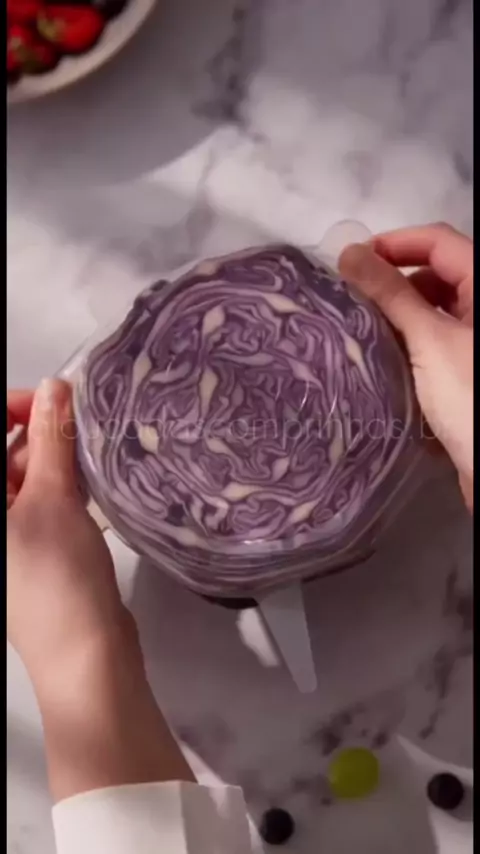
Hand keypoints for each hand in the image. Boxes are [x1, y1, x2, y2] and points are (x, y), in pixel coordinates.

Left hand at [7, 380, 192, 799]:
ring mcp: (10, 538)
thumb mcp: (53, 499)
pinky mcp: (38, 550)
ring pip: (28, 477)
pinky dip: (67, 486)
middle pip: (6, 456)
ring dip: (58, 459)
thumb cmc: (59, 580)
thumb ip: (52, 439)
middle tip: (84, 425)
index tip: (54, 400)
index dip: (14, 410)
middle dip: (41, 433)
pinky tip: (93, 482)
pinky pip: (46, 501)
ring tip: (93, 453)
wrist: (88, 656)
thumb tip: (55, 387)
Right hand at [339, 223, 472, 510]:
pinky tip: (379, 357)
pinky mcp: (464, 373)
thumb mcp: (428, 339)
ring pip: (432, 311)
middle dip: (393, 281)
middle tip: (350, 298)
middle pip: (436, 274)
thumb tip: (349, 253)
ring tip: (359, 327)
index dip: (395, 242)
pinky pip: (432, 343)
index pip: (438, 241)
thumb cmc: (469, 397)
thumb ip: (391, 294)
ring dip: (397, 314)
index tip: (351, 262)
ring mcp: (473, 343)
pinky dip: (407, 343)